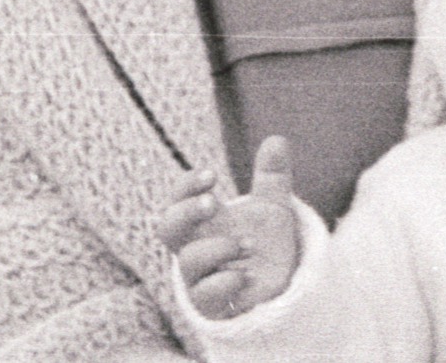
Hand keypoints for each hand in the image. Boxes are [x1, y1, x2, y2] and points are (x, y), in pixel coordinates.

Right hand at [158, 136, 299, 319]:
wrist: (278, 287)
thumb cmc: (262, 243)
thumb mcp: (272, 207)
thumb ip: (272, 177)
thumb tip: (277, 139)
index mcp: (203, 221)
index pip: (178, 200)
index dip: (187, 186)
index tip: (211, 175)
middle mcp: (195, 247)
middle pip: (167, 228)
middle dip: (186, 212)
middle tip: (213, 202)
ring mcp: (201, 277)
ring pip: (188, 262)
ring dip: (217, 248)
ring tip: (250, 244)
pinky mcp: (214, 305)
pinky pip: (205, 297)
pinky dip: (225, 282)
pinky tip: (247, 274)